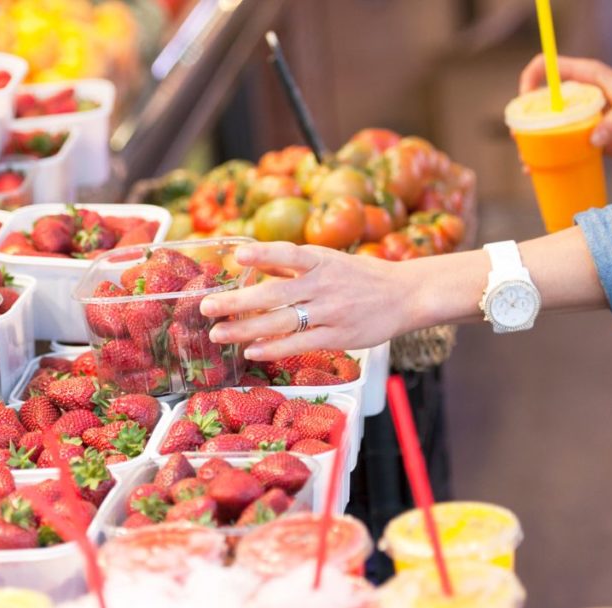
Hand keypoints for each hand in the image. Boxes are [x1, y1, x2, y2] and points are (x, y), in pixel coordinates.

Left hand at [199, 242, 415, 360]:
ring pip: (282, 322)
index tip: (237, 254)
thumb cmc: (361, 276)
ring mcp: (331, 312)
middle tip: (206, 307)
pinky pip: (301, 343)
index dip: (263, 254)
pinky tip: (252, 351)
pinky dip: (274, 348)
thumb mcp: (328, 261)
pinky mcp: (339, 336)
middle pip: (274, 294)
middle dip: (237, 302)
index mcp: (321, 260)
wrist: (405, 295)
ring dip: (246, 329)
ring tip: (219, 334)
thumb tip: (252, 260)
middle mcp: (324, 285)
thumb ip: (291, 265)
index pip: (288, 254)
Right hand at [519, 55, 611, 156]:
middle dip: (525, 119)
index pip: (547, 67)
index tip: (526, 101)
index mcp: (586, 77)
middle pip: (540, 101)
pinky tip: (538, 171)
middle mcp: (579, 96)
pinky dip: (548, 158)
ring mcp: (581, 118)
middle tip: (521, 140)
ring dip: (532, 142)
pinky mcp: (586, 138)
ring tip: (527, 162)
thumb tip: (592, 140)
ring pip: (546, 126)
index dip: (530, 79)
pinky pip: (560, 146)